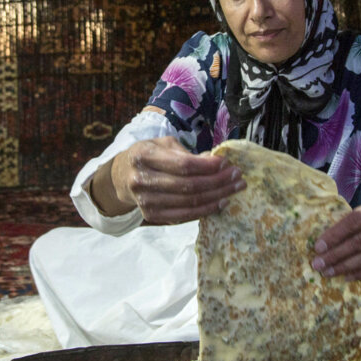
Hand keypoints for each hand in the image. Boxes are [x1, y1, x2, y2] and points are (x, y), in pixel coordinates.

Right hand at [91, 137, 243, 223]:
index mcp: (144, 156)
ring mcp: (146, 201)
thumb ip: (186, 153)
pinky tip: (220, 202)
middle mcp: (142, 180)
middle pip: (188, 186)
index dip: (208, 166)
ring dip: (217, 197)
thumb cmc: (148, 156)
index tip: (226, 163)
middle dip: (218, 182)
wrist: (122, 177)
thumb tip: (216, 162)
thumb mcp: (161, 144)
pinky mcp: (152, 215)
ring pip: (189, 203)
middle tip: (238, 177)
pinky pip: (184, 216)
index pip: (183, 165)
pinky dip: (205, 210)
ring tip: (234, 189)